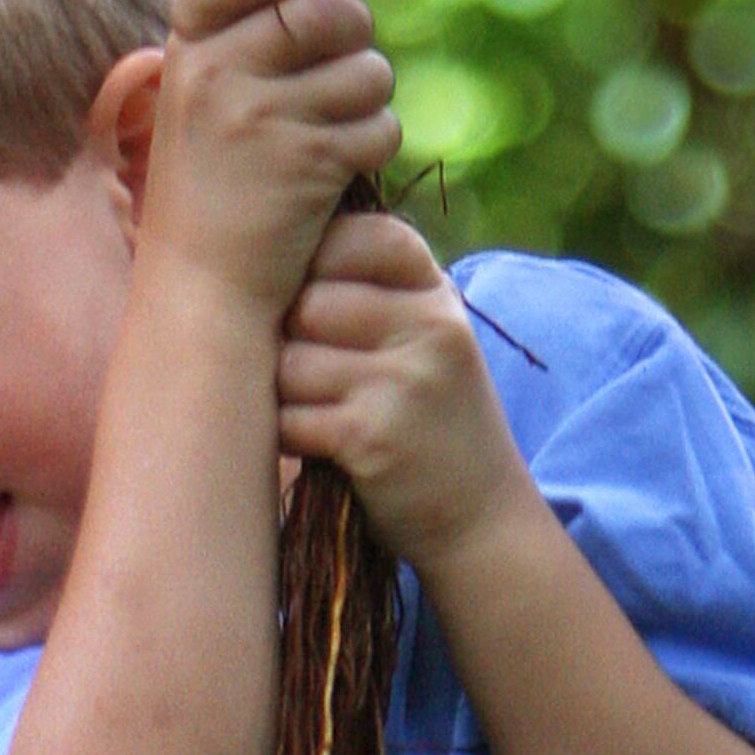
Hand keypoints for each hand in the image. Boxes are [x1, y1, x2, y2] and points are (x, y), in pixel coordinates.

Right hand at [133, 0, 398, 319]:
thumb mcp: (197, 109)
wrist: (202, 294)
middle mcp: (219, 74)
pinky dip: (374, 146)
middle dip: (352, 36)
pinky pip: (379, 125)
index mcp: (188, 53)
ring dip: (370, 98)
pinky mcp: (310, 161)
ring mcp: (264, 117)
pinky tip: (342, 170)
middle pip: (329, 10)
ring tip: (338, 130)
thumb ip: (239, 46)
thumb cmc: (209, 199)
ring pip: (367, 69)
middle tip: (344, 68)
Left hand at [275, 214, 527, 571]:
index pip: (358, 236)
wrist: (480, 519)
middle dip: (291, 340)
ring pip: (290, 364)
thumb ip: (376, 291)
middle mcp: (427, 327)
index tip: (318, 305)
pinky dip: (291, 438)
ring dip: (287, 396)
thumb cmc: (434, 422)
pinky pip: (290, 419)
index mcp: (436, 292)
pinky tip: (320, 447)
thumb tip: (273, 251)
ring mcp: (403, 382)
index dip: (318, 265)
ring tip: (321, 413)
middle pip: (307, 302)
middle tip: (313, 375)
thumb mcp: (429, 339)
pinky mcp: (372, 438)